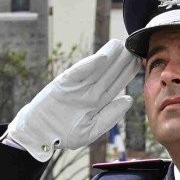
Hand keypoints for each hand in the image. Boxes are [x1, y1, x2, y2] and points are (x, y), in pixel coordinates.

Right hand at [4, 38, 135, 161]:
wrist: (38, 134)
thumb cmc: (63, 134)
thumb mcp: (89, 131)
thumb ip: (109, 117)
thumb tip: (128, 100)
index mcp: (97, 102)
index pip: (116, 84)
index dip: (128, 73)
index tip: (140, 62)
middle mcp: (88, 92)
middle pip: (108, 73)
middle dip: (121, 60)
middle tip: (134, 47)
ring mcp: (76, 86)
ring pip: (96, 69)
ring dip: (109, 57)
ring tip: (121, 45)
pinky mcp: (63, 84)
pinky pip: (78, 73)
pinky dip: (89, 65)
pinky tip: (103, 57)